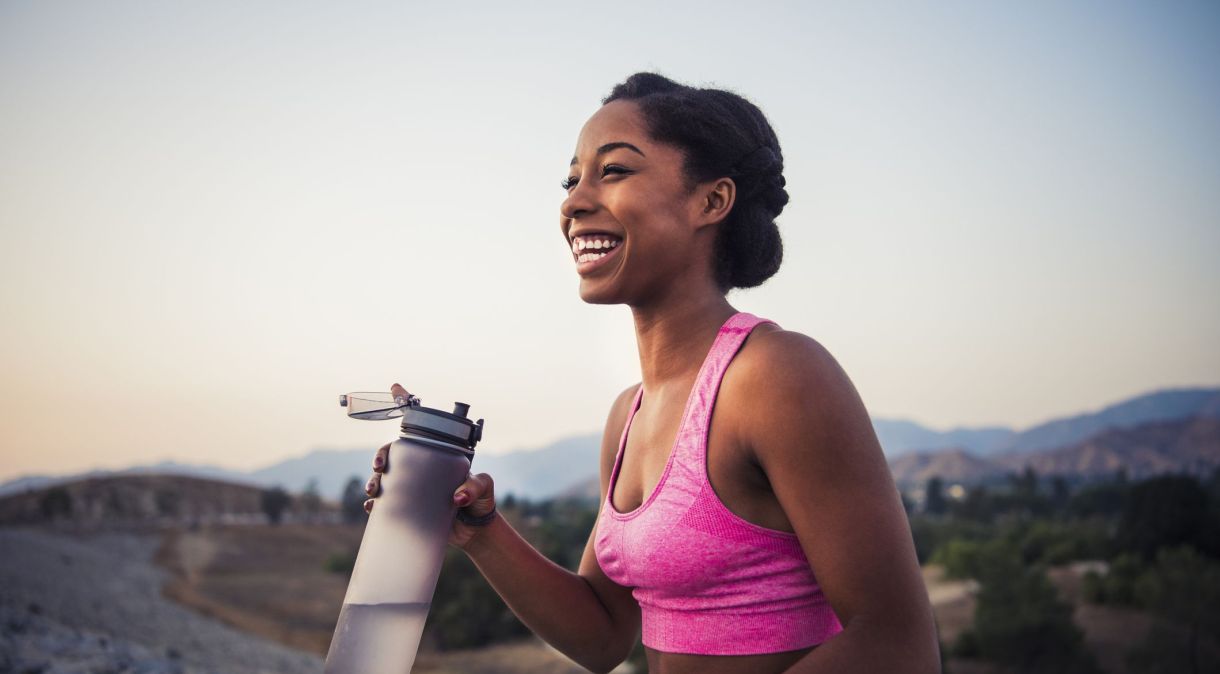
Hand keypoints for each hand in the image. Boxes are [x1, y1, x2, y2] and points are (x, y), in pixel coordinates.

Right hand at [363, 383, 497, 548]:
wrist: (475, 531)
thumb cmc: (481, 502)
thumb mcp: (483, 488)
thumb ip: (475, 487)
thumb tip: (458, 497)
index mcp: (437, 457)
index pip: (422, 428)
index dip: (406, 405)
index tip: (395, 388)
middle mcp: (421, 469)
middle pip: (394, 454)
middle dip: (381, 455)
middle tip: (380, 466)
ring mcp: (412, 489)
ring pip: (384, 478)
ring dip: (373, 480)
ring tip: (373, 490)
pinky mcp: (407, 509)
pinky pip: (386, 504)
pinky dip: (375, 505)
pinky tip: (372, 507)